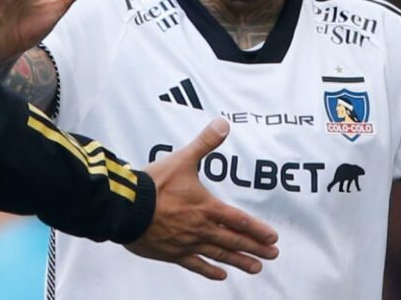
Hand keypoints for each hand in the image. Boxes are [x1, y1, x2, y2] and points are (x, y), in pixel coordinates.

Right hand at [125, 118, 279, 279]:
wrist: (127, 207)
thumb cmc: (154, 185)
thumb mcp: (182, 159)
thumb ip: (204, 143)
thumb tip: (223, 124)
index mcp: (206, 207)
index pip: (239, 220)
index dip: (258, 230)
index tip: (273, 238)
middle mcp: (201, 228)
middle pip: (234, 240)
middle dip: (255, 248)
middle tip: (272, 255)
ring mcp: (187, 243)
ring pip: (219, 254)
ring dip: (239, 261)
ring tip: (256, 268)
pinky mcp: (171, 252)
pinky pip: (195, 265)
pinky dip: (209, 271)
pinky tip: (220, 275)